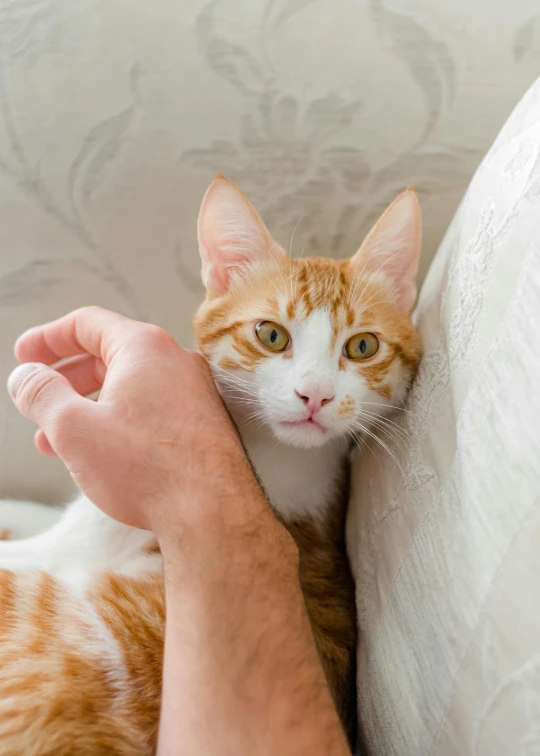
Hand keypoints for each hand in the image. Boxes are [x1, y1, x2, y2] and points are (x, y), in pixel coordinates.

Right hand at [7, 307, 259, 535]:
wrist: (214, 511)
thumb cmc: (148, 468)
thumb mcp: (75, 429)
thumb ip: (42, 395)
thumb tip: (25, 377)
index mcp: (144, 347)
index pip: (87, 323)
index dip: (48, 337)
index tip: (24, 355)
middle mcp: (175, 361)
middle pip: (109, 354)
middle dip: (66, 377)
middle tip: (37, 396)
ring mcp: (194, 391)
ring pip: (129, 386)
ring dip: (88, 405)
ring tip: (54, 438)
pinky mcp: (203, 421)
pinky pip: (151, 408)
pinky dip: (118, 420)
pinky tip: (98, 452)